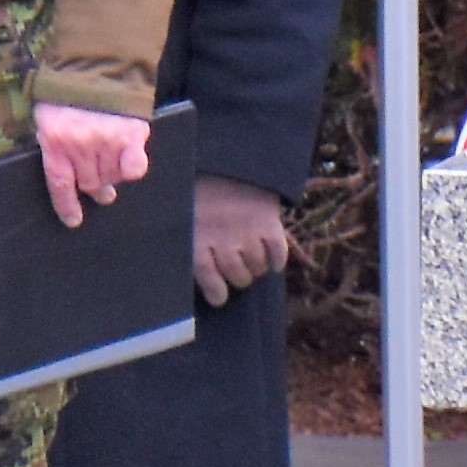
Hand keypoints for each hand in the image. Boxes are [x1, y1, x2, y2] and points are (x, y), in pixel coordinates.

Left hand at [35, 101, 153, 227]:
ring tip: (110, 165)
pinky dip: (131, 170)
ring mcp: (107, 141)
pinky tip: (129, 165)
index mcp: (55, 142)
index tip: (73, 220)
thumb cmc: (66, 97)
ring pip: (111, 177)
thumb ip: (53, 146)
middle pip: (89, 183)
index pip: (60, 184)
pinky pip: (134, 168)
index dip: (66, 206)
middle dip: (93, 187)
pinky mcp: (132, 136)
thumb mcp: (47, 119)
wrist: (96, 70)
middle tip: (99, 188)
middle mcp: (81, 145)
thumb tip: (65, 179)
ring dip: (110, 176)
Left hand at [192, 171, 293, 303]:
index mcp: (197, 234)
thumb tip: (204, 281)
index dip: (214, 290)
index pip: (205, 273)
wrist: (233, 167)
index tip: (220, 299)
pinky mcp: (270, 224)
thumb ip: (193, 245)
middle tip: (239, 273)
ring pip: (257, 266)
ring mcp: (247, 230)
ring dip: (257, 268)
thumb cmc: (205, 198)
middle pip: (237, 274)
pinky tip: (272, 259)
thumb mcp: (187, 217)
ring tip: (252, 260)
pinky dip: (277, 260)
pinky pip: (278, 253)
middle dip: (239, 279)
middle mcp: (222, 235)